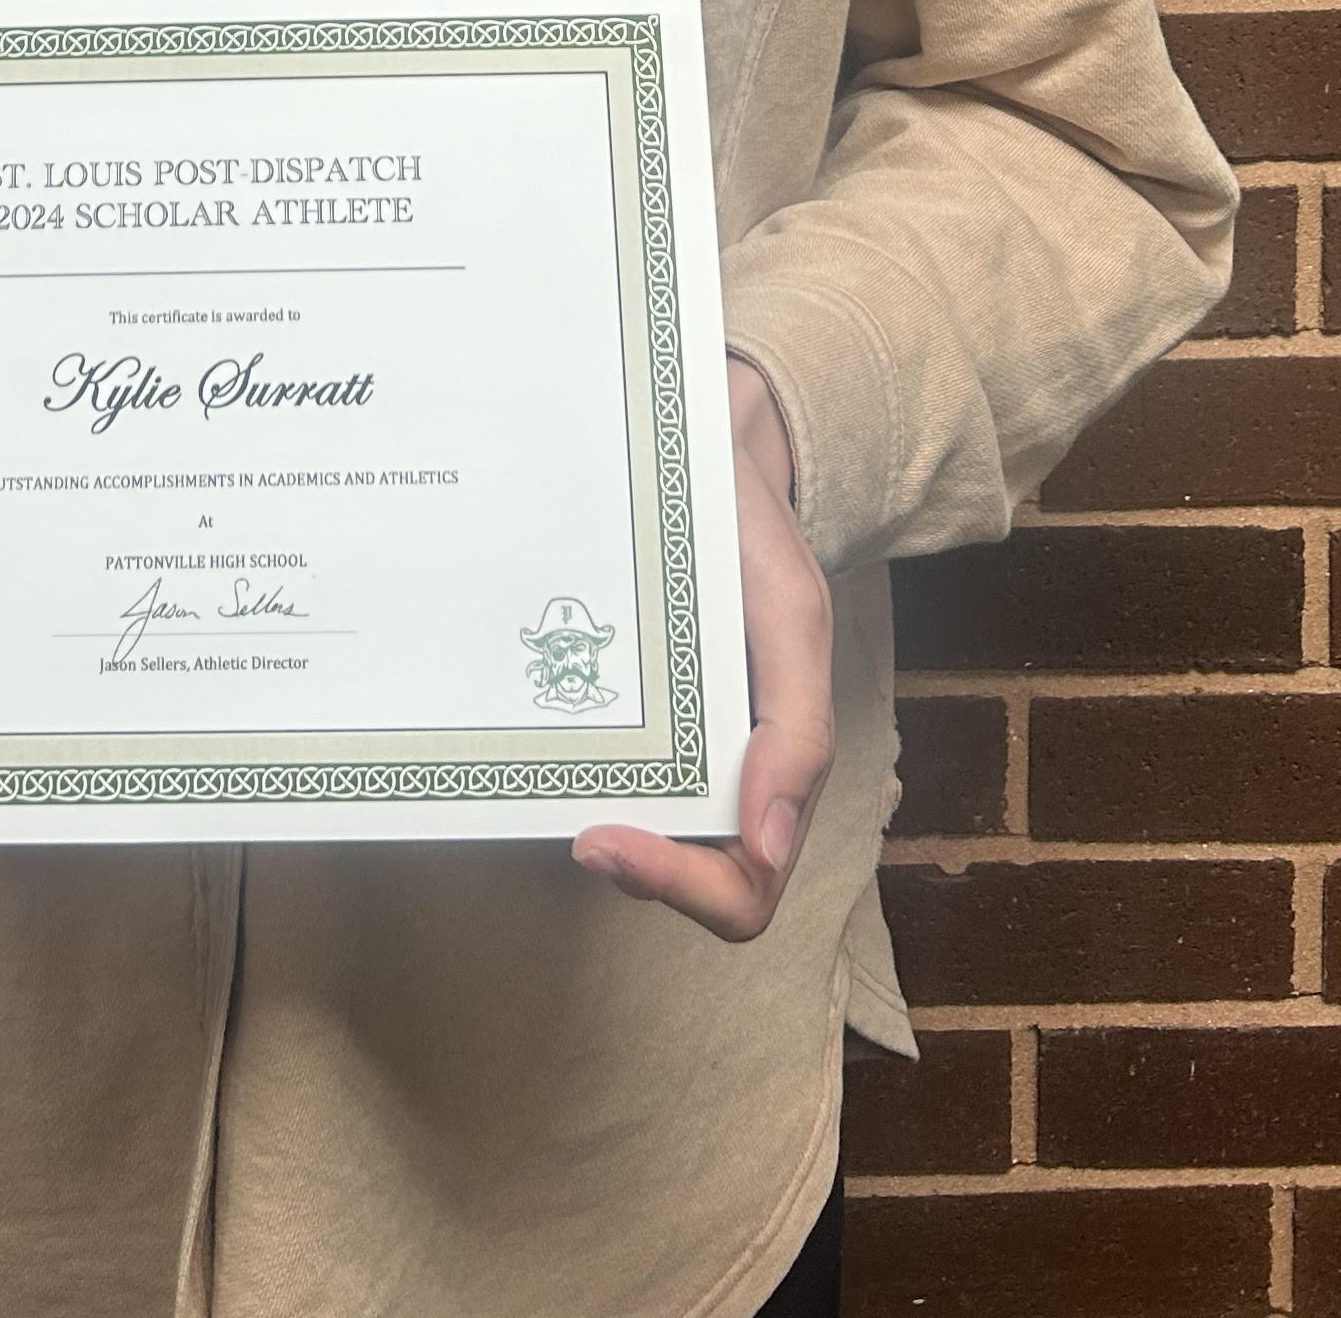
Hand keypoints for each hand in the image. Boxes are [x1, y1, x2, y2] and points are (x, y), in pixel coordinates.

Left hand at [571, 357, 832, 940]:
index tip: (606, 838)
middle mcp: (719, 772)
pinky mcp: (622, 702)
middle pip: (682, 874)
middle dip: (636, 866)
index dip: (680, 885)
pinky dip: (572, 765)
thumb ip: (800, 727)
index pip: (741, 888)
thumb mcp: (793, 615)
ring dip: (595, 821)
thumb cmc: (757, 540)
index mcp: (774, 769)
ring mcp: (668, 741)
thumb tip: (768, 845)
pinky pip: (599, 760)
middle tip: (575, 826)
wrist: (710, 452)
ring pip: (634, 826)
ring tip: (548, 773)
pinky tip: (540, 724)